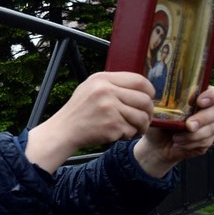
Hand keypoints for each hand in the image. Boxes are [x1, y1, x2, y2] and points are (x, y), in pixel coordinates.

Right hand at [27, 72, 154, 172]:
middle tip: (144, 118)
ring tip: (133, 128)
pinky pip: (132, 130)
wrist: (64, 130)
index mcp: (102, 79)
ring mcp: (109, 108)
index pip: (139, 81)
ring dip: (141, 126)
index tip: (149, 98)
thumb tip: (142, 88)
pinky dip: (128, 135)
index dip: (149, 91)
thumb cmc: (79, 111)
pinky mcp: (112, 125)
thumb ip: (113, 85)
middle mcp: (106, 91)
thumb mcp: (90, 88)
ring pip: (142, 117)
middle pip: (144, 100)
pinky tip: (118, 134)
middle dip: (148, 112)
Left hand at [132, 86, 213, 177]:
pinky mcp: (206, 141)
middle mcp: (204, 111)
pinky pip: (206, 141)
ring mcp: (207, 126)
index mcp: (195, 99)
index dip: (211, 95)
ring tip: (176, 138)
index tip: (200, 101)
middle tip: (189, 125)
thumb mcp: (157, 112)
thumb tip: (161, 97)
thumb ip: (164, 103)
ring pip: (212, 128)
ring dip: (194, 134)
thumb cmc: (157, 125)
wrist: (155, 146)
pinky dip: (191, 143)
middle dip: (203, 118)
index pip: (212, 92)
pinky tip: (180, 143)